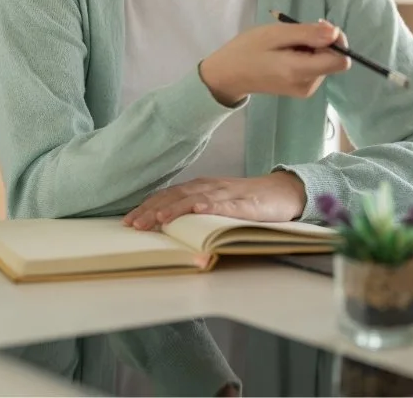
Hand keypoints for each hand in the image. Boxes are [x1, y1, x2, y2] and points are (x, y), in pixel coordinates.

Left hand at [123, 171, 307, 229]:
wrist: (284, 191)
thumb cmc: (249, 200)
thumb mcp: (219, 203)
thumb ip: (197, 209)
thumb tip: (167, 225)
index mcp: (202, 187)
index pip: (169, 195)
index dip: (148, 206)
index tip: (128, 221)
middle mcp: (211, 187)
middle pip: (176, 195)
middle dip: (153, 209)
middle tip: (133, 225)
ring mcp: (228, 194)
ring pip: (196, 198)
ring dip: (175, 208)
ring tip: (157, 220)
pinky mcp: (246, 203)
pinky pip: (226, 204)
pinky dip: (211, 206)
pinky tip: (198, 210)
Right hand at [199, 19, 350, 104]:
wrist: (228, 75)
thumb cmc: (248, 50)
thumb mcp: (275, 34)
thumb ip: (307, 34)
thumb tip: (336, 32)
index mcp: (301, 72)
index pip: (341, 61)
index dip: (336, 41)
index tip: (318, 28)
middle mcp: (308, 85)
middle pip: (334, 60)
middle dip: (322, 42)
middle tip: (295, 32)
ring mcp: (306, 90)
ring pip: (325, 62)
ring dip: (313, 48)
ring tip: (287, 43)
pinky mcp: (302, 89)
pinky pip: (316, 67)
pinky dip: (307, 56)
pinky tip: (288, 52)